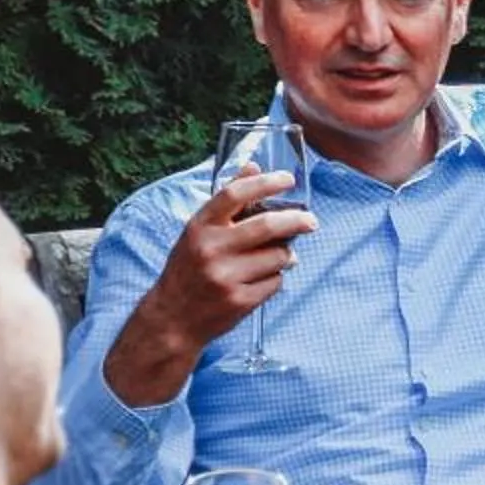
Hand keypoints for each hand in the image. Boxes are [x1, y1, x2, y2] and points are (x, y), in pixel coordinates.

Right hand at [104, 169, 316, 406]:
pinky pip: (276, 283)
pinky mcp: (239, 301)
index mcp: (199, 227)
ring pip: (278, 256)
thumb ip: (227, 202)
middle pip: (267, 225)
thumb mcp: (198, 232)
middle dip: (297, 221)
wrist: (172, 318)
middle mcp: (210, 249)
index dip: (265, 183)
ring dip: (285, 255)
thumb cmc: (189, 268)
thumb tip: (254, 165)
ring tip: (276, 258)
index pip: (234, 195)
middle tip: (311, 221)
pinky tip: (259, 280)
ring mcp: (225, 277)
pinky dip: (275, 279)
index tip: (287, 179)